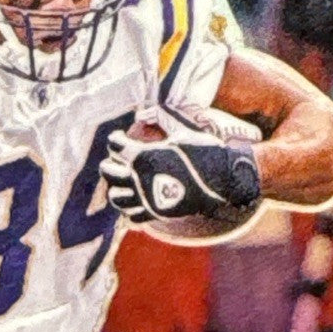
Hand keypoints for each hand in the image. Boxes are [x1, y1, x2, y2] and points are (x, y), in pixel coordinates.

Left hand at [101, 127, 260, 223]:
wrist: (225, 180)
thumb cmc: (204, 151)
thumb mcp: (182, 129)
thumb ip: (159, 117)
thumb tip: (140, 115)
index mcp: (144, 155)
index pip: (115, 145)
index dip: (116, 138)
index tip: (121, 137)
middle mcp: (140, 179)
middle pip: (108, 171)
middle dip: (110, 162)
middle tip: (118, 159)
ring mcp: (147, 199)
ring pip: (116, 197)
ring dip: (116, 187)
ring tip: (125, 182)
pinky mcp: (156, 213)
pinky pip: (132, 216)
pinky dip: (130, 209)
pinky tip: (138, 200)